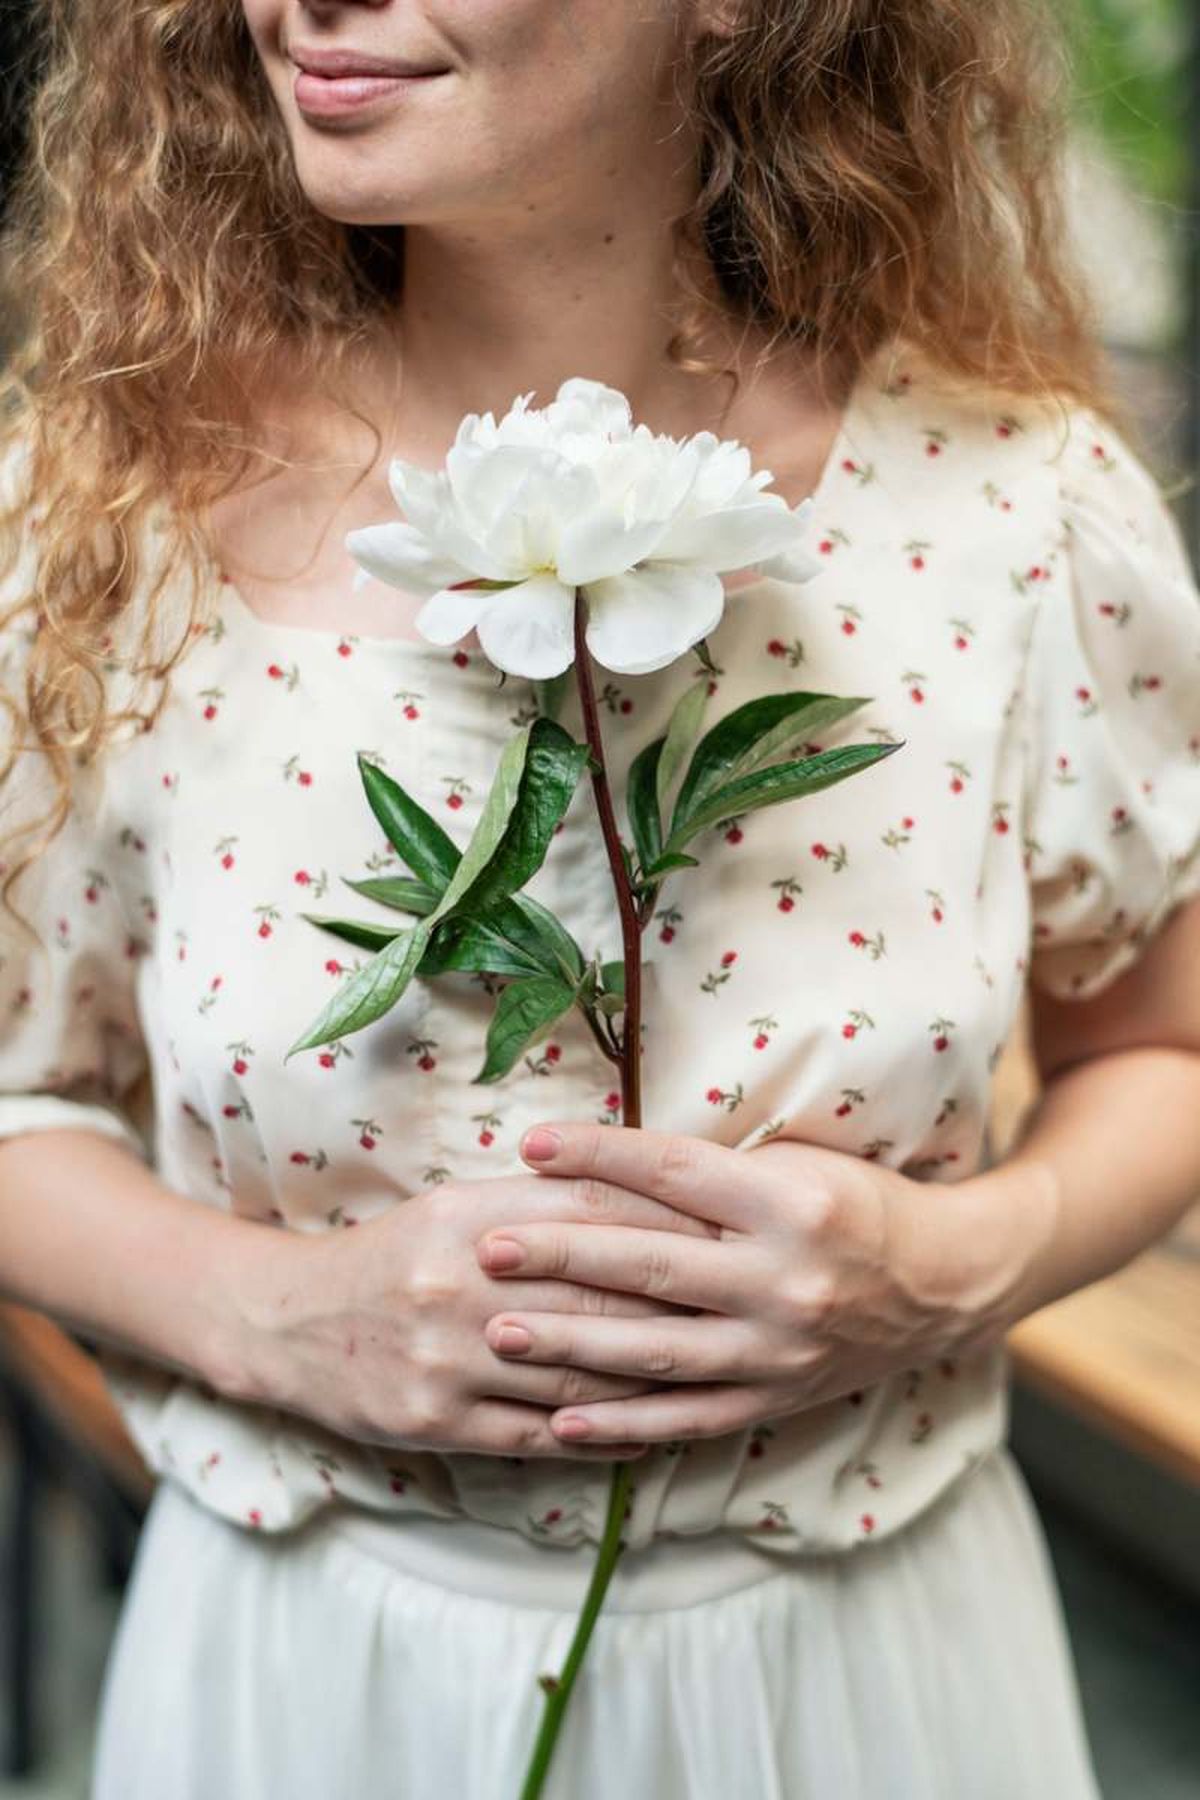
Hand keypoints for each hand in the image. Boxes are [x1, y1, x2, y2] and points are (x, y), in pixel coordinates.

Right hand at [240, 1169, 715, 1461]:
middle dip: (681, 1298)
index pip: (588, 1210)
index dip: (665, 1218)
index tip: (730, 1225)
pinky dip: (602, 1433)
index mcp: (470, 1217)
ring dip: (656, 1374)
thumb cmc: (395, 1256)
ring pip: (578, 1370)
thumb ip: (539, 1202)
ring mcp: (448, 1358)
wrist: (292, 1324)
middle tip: (753, 1300)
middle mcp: (460, 1283)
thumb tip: (645, 1188)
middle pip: (595, 1292)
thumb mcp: (455, 1209)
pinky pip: (539, 1432)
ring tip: (723, 1371)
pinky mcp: (438, 1421)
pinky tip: (652, 1429)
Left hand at [475, 1122, 1030, 1445]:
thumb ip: (712, 1172)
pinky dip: (621, 1427)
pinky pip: (687, 1419)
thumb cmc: (857, 1202)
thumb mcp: (799, 1164)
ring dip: (570, 1346)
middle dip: (561, 1257)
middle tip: (488, 1247)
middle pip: (652, 1266)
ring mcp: (779, 1350)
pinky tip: (559, 1423)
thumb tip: (604, 1161)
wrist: (945, 1283)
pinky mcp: (775, 1400)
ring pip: (657, 1351)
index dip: (599, 1157)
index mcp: (791, 1204)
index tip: (530, 1145)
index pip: (675, 1174)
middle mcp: (785, 1279)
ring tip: (498, 1332)